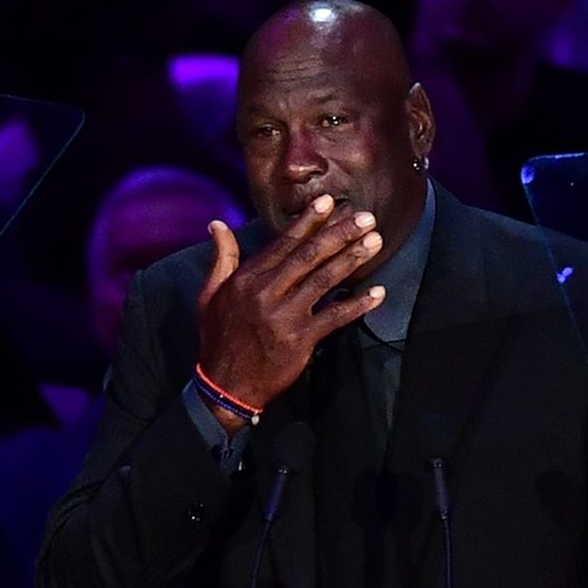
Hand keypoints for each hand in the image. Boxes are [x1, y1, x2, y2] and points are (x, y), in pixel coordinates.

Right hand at [196, 194, 385, 431]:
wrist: (225, 385)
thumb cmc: (219, 337)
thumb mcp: (210, 295)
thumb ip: (222, 258)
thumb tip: (217, 224)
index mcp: (247, 279)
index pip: (283, 244)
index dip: (307, 222)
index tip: (328, 202)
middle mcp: (266, 293)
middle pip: (309, 256)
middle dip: (339, 233)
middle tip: (365, 216)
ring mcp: (285, 317)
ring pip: (324, 281)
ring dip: (352, 259)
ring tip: (374, 241)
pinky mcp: (300, 340)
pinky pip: (334, 318)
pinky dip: (357, 305)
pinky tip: (377, 292)